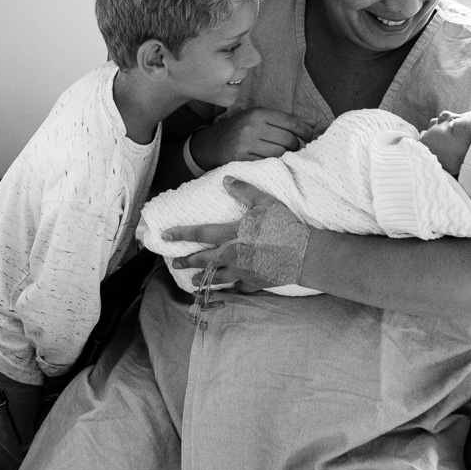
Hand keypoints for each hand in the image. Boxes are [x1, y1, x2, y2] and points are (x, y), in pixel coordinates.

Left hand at [163, 178, 296, 290]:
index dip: (181, 234)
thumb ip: (244, 191)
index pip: (200, 233)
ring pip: (217, 278)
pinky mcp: (256, 283)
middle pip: (203, 260)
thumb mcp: (264, 202)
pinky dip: (232, 289)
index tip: (165, 236)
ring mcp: (243, 272)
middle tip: (175, 264)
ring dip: (203, 279)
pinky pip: (240, 288)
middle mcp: (232, 255)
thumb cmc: (284, 226)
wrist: (304, 255)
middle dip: (187, 262)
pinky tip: (228, 290)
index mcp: (231, 235)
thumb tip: (226, 179)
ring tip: (193, 282)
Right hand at [189, 108, 314, 169]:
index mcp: (258, 113)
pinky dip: (274, 164)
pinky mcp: (242, 158)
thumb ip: (286, 120)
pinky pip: (267, 163)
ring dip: (287, 156)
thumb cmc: (239, 130)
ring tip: (286, 156)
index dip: (305, 131)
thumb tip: (315, 123)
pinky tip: (274, 163)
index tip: (311, 138)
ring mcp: (246, 143)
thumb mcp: (259, 118)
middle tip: (296, 149)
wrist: (210, 144)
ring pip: (280, 152)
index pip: (291, 122)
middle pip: (288, 139)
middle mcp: (252, 126)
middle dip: (296, 146)